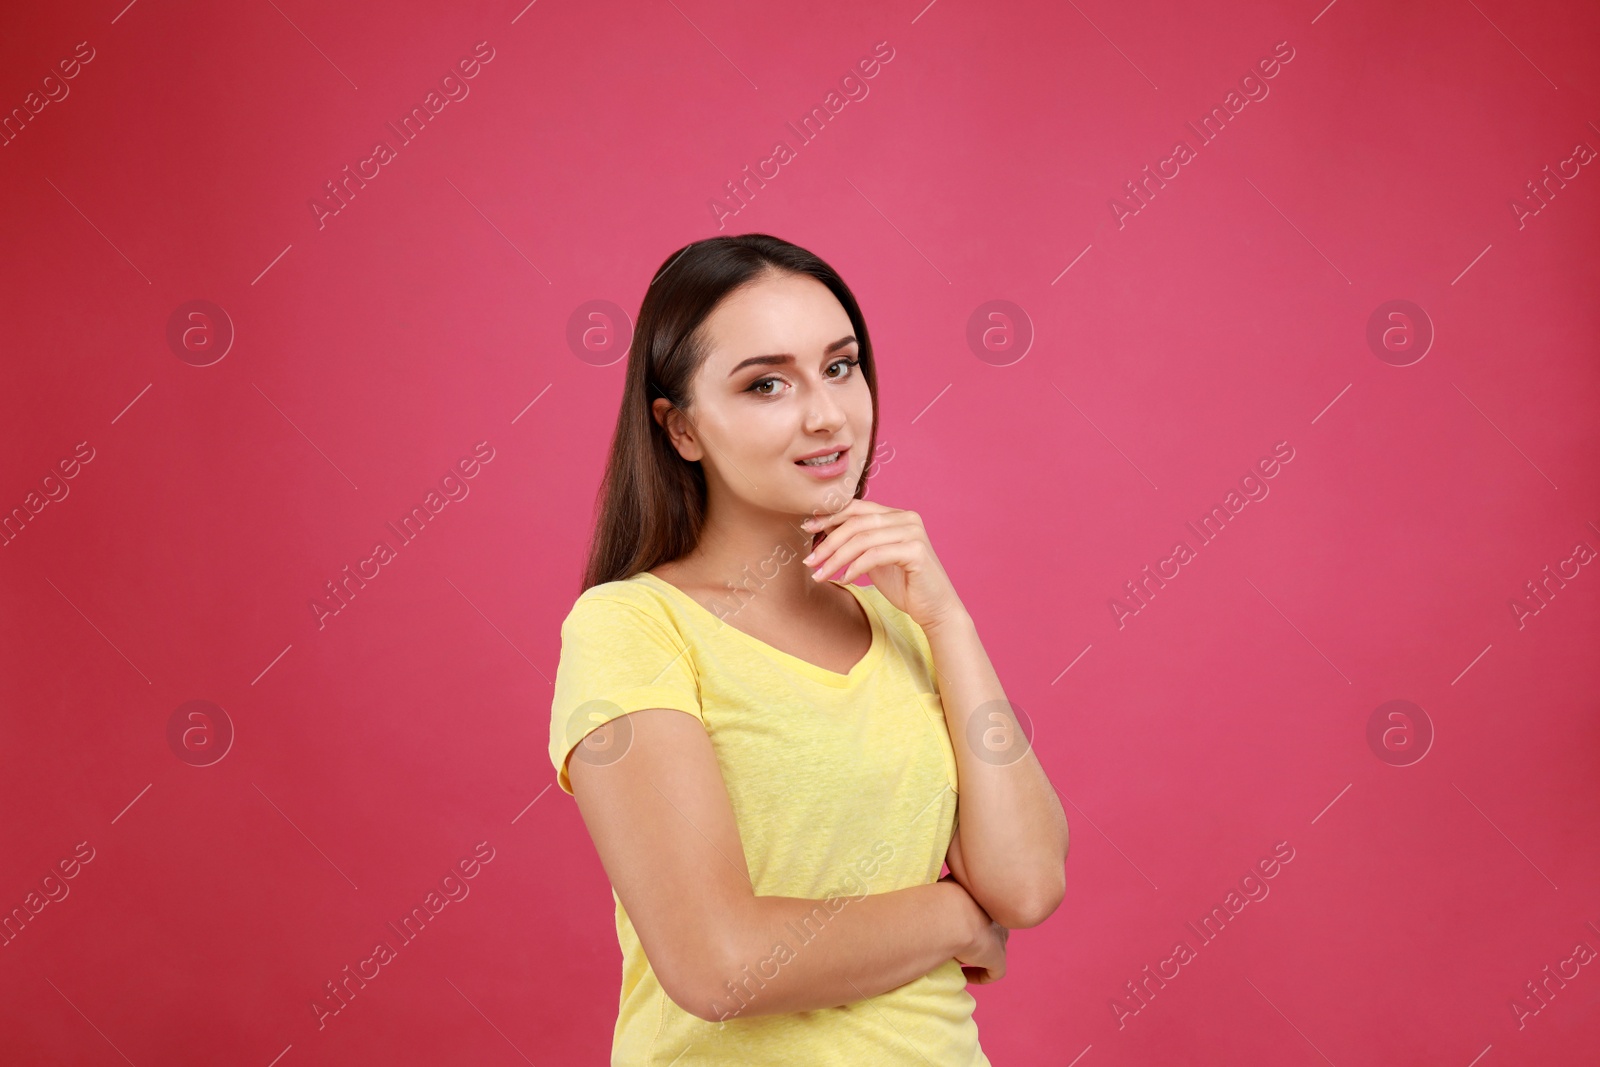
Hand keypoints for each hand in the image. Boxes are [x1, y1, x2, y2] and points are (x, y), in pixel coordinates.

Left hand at [799, 499, 963, 630]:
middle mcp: (907, 517)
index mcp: (896, 515)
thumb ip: (857, 542)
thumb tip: (823, 531)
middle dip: (828, 542)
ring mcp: (913, 532)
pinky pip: (875, 555)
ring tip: (820, 574)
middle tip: (809, 560)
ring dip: (836, 558)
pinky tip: (843, 580)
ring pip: (862, 539)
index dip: (829, 516)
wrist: (934, 609)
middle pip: (856, 523)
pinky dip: (854, 568)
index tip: (806, 528)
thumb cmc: (904, 584)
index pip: (856, 507)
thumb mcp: (874, 559)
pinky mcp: (916, 551)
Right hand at [943, 874, 1009, 983]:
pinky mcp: (997, 957)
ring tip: (958, 961)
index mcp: (985, 897)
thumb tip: (934, 889)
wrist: (951, 914)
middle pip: (992, 928)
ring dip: (979, 956)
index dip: (970, 919)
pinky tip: (963, 976)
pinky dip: (980, 975)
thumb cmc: (940, 896)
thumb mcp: (942, 884)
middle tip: (957, 943)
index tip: (954, 926)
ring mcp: (998, 937)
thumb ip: (944, 887)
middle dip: (979, 937)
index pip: (983, 909)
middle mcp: (996, 916)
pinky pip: (994, 972)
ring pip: (996, 948)